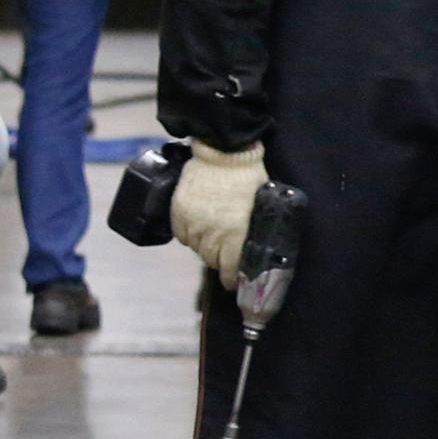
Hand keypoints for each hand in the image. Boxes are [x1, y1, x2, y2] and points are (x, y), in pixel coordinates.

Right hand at [172, 143, 265, 286]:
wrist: (223, 154)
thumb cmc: (248, 178)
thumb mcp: (259, 207)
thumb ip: (250, 230)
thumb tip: (249, 248)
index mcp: (235, 233)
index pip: (229, 267)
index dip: (230, 279)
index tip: (232, 283)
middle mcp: (211, 233)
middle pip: (211, 260)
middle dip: (220, 260)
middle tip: (226, 254)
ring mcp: (192, 223)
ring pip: (196, 248)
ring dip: (205, 247)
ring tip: (214, 237)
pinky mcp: (178, 212)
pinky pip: (181, 235)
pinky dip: (190, 235)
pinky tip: (199, 228)